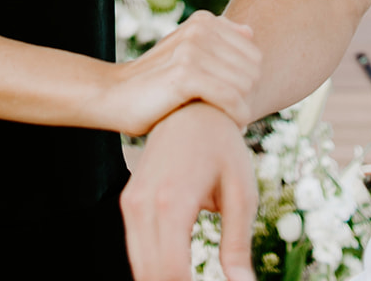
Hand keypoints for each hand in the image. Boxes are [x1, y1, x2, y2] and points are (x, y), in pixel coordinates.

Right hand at [101, 11, 259, 138]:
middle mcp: (199, 29)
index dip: (248, 81)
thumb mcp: (186, 54)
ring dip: (241, 109)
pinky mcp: (185, 74)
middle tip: (229, 113)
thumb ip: (218, 41)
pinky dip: (236, 117)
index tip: (232, 98)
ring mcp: (191, 49)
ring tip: (226, 120)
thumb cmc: (157, 82)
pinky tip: (229, 126)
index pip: (254, 54)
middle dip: (247, 96)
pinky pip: (231, 98)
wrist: (116, 96)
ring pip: (245, 85)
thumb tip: (249, 31)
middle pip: (253, 69)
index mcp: (203, 21)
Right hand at [121, 102, 256, 280]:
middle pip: (152, 274)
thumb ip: (238, 245)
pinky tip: (179, 275)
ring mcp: (131, 201)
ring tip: (192, 280)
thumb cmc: (223, 148)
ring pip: (140, 266)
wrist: (192, 107)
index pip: (173, 272)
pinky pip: (137, 249)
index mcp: (173, 200)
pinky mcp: (129, 200)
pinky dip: (154, 269)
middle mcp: (144, 202)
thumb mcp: (241, 193)